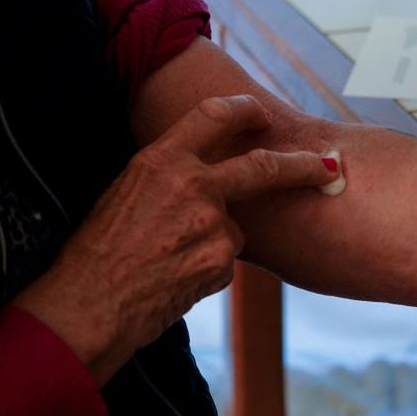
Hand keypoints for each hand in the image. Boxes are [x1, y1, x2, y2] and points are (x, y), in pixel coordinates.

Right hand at [13, 95, 336, 382]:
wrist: (89, 305)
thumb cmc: (96, 252)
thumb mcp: (126, 192)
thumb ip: (171, 176)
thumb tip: (206, 176)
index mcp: (162, 159)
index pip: (214, 116)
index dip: (244, 110)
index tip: (263, 113)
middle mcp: (193, 184)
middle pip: (264, 167)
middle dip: (303, 166)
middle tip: (327, 166)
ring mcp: (212, 224)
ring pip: (234, 230)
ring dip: (213, 245)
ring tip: (166, 262)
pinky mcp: (222, 262)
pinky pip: (224, 263)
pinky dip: (206, 271)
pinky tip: (173, 280)